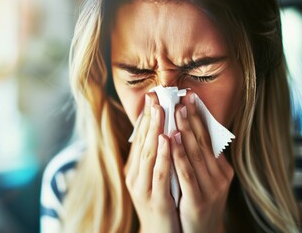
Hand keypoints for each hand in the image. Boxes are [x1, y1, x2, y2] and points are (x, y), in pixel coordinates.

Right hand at [124, 92, 180, 232]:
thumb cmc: (162, 203)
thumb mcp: (156, 178)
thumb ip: (156, 157)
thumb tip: (163, 132)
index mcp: (135, 169)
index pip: (140, 139)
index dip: (147, 118)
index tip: (153, 98)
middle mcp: (135, 176)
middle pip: (142, 142)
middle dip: (150, 119)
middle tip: (156, 98)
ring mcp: (143, 188)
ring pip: (148, 154)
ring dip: (154, 131)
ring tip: (161, 111)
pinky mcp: (155, 200)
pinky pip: (158, 174)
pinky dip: (162, 155)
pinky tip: (166, 139)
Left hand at [171, 92, 233, 232]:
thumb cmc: (197, 203)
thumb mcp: (203, 180)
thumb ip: (198, 159)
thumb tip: (188, 133)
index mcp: (220, 169)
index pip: (208, 138)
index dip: (198, 117)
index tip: (189, 97)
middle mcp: (219, 176)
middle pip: (202, 141)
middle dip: (191, 117)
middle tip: (181, 97)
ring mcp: (210, 188)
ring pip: (195, 153)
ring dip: (185, 130)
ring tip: (176, 110)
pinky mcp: (198, 200)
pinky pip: (186, 173)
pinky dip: (178, 154)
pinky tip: (170, 139)